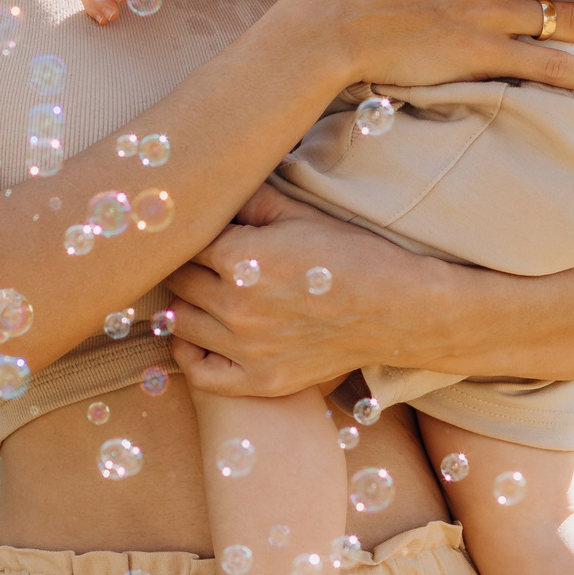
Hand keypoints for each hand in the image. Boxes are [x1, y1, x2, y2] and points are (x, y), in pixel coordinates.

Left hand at [165, 187, 430, 397]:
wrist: (397, 308)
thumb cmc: (350, 254)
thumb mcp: (298, 212)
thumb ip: (248, 200)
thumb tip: (211, 192)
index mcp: (241, 258)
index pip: (185, 242)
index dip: (191, 232)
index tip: (198, 229)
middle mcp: (236, 306)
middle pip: (177, 281)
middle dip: (184, 264)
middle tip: (200, 257)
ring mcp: (246, 350)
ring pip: (179, 323)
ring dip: (183, 304)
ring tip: (200, 290)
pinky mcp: (260, 381)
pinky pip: (199, 374)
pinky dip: (187, 355)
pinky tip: (195, 336)